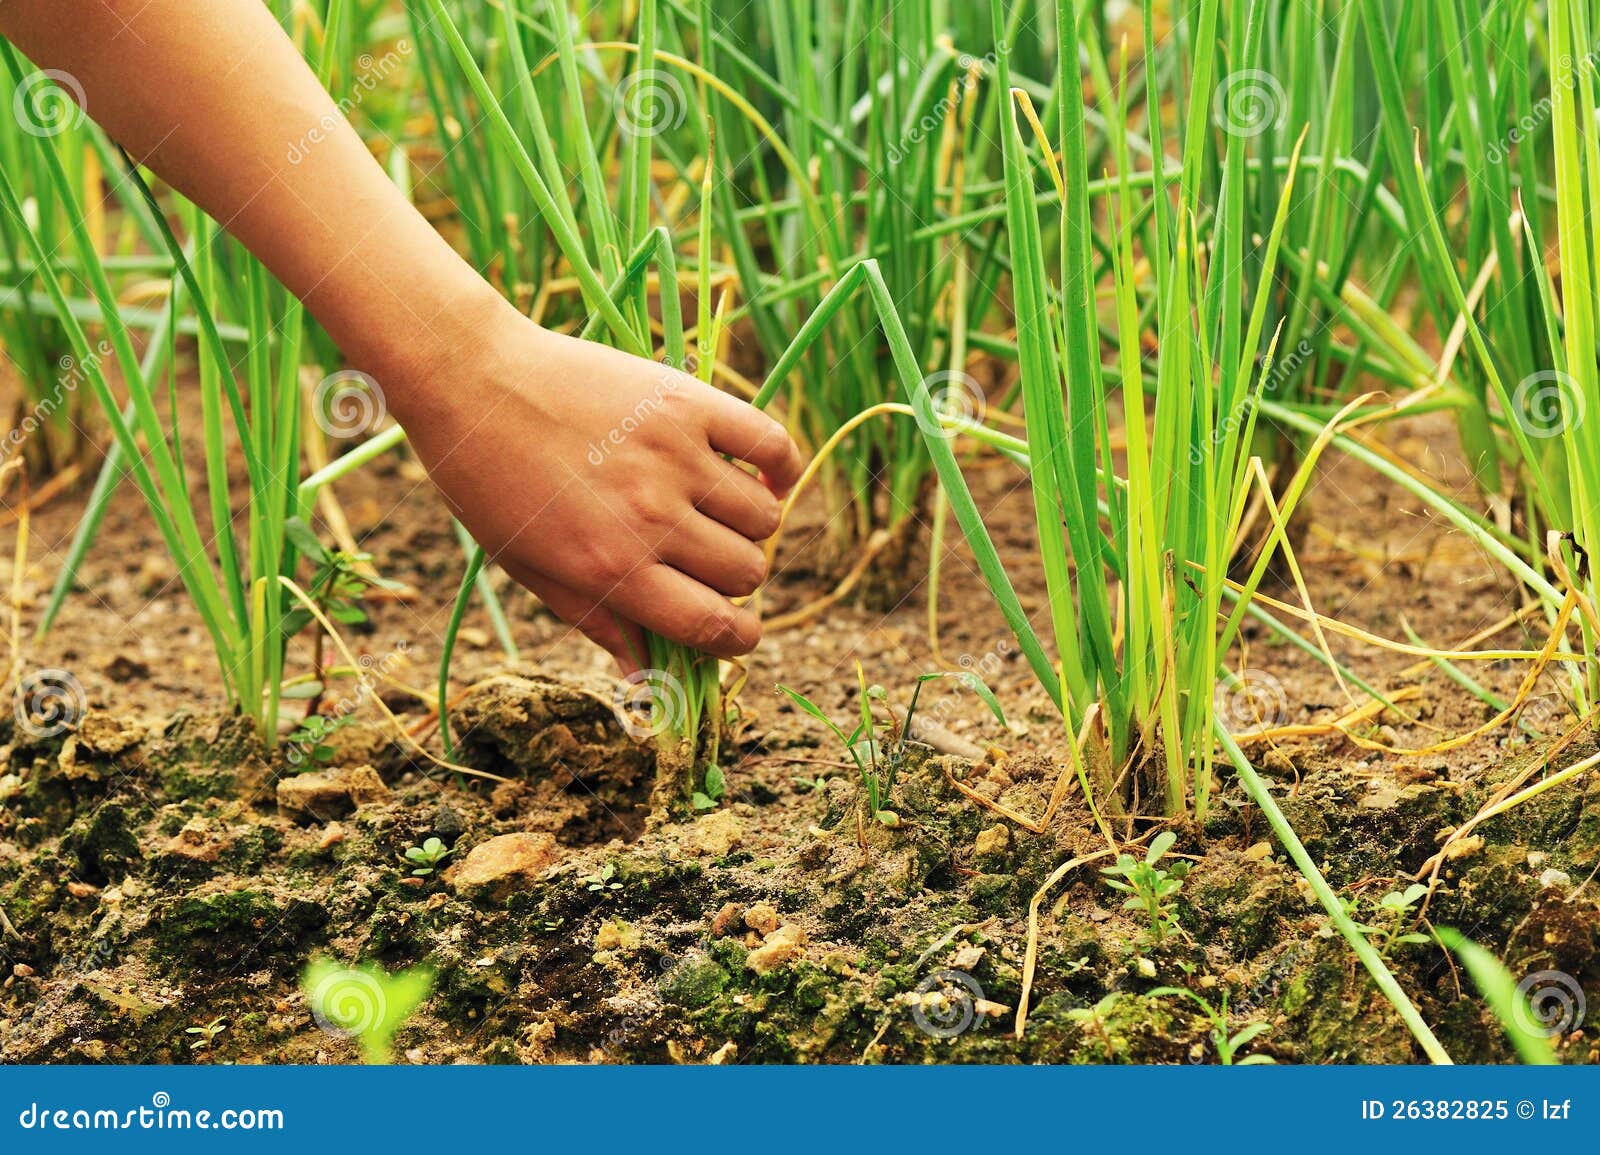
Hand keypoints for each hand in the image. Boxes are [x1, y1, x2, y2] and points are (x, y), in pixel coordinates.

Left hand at [389, 298, 803, 670]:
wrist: (473, 381)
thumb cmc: (492, 484)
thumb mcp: (533, 568)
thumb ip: (599, 622)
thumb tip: (648, 680)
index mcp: (614, 571)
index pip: (713, 626)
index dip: (737, 640)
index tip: (738, 633)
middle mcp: (652, 519)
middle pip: (744, 573)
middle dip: (735, 579)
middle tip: (705, 559)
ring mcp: (675, 458)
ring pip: (763, 517)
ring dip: (751, 526)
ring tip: (721, 514)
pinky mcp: (688, 404)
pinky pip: (771, 444)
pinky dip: (781, 468)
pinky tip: (762, 477)